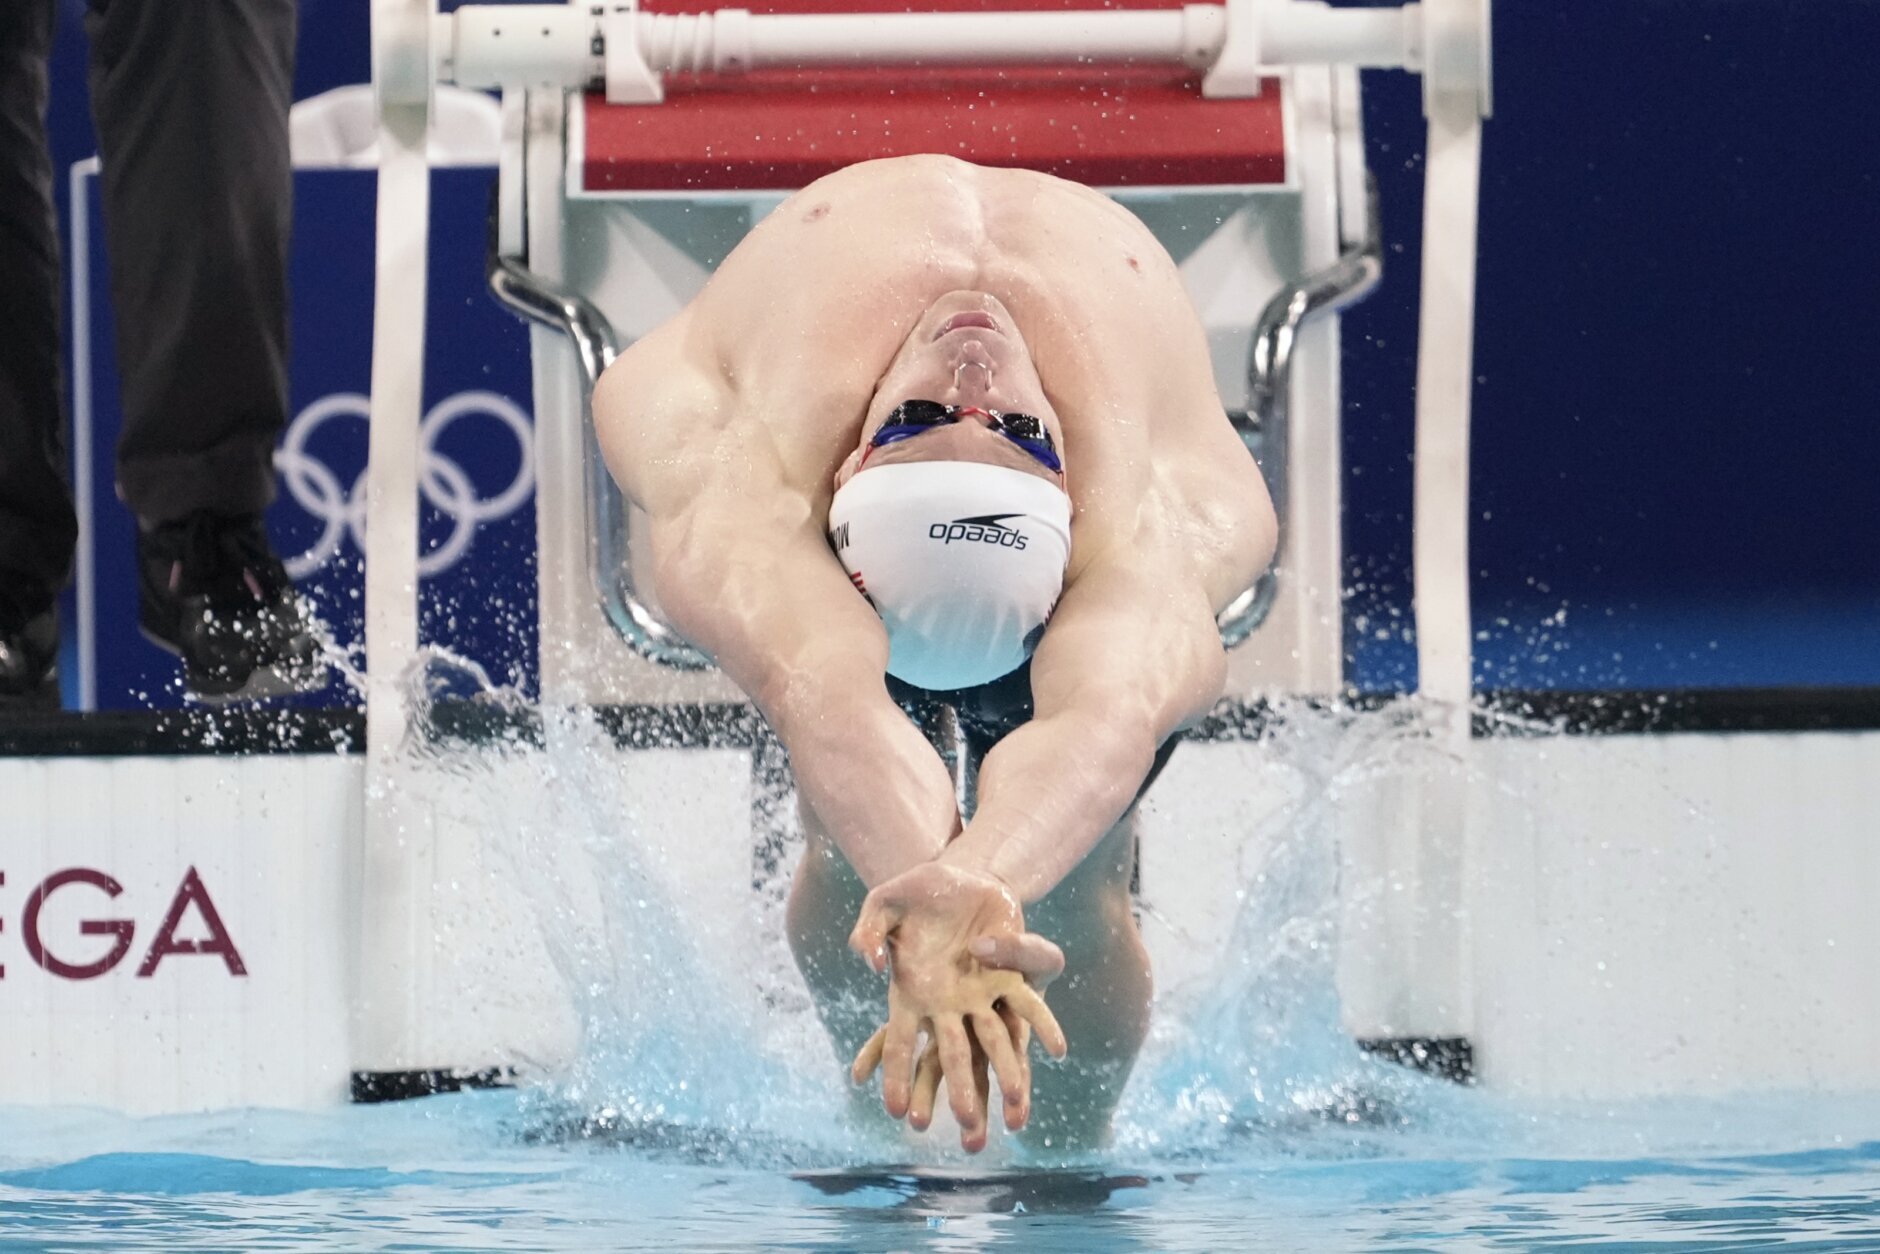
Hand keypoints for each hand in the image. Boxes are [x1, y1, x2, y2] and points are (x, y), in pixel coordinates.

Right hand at [846, 863, 1067, 1149]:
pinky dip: (1042, 1026)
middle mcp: (949, 1005)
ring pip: (996, 1043)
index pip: (903, 1044)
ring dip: (1008, 1076)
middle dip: (962, 1095)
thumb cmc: (914, 894)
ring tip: (1017, 1116)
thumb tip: (875, 965)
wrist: (959, 877)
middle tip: (969, 1136)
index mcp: (912, 994)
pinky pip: (1028, 1006)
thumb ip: (869, 931)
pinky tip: (1058, 1048)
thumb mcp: (883, 903)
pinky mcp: (1012, 975)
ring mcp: (982, 994)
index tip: (899, 1112)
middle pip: (955, 1058)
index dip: (900, 1076)